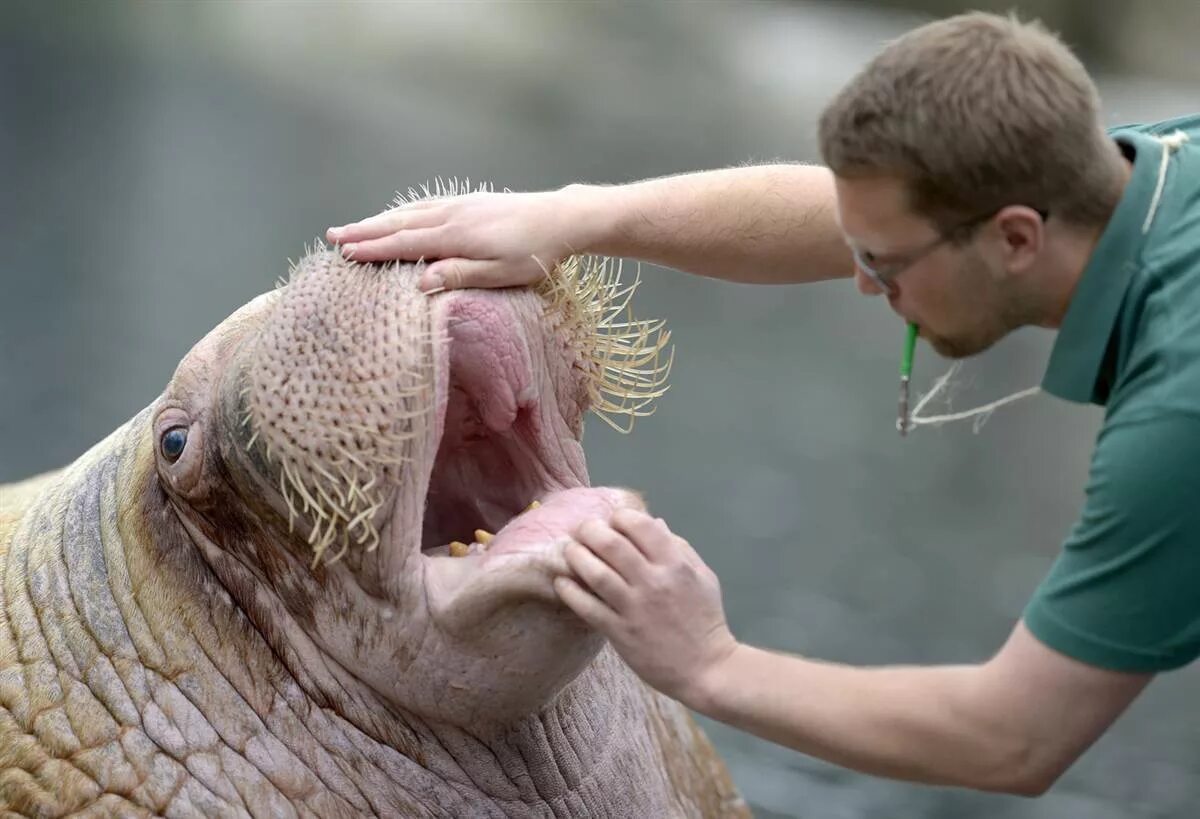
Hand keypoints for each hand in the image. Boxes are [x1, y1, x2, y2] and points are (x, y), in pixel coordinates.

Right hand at [326, 189, 586, 292]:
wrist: (560, 218)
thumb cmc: (533, 253)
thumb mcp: (499, 273)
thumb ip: (459, 275)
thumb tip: (419, 282)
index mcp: (455, 235)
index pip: (404, 242)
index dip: (373, 248)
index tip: (344, 253)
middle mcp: (452, 215)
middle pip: (399, 223)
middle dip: (364, 230)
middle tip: (332, 235)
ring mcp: (460, 205)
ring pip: (410, 212)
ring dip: (379, 219)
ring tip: (355, 225)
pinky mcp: (470, 202)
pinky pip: (427, 205)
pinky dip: (405, 211)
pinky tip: (400, 214)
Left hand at [554, 508, 737, 703]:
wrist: (706, 669)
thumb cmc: (705, 620)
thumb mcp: (703, 577)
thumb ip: (680, 548)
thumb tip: (655, 522)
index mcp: (675, 565)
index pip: (641, 525)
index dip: (621, 516)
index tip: (612, 520)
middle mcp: (653, 582)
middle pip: (611, 544)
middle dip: (591, 530)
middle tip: (583, 530)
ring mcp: (634, 607)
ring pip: (596, 572)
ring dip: (576, 556)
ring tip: (569, 550)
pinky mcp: (620, 632)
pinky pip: (587, 607)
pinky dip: (570, 591)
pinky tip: (561, 582)